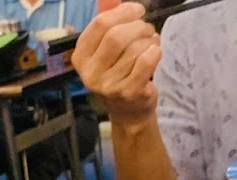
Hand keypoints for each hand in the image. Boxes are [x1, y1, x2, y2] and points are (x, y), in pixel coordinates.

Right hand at [74, 0, 161, 124]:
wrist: (127, 110)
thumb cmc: (117, 73)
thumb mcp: (105, 50)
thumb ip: (107, 24)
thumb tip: (112, 0)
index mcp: (81, 57)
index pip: (100, 24)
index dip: (122, 12)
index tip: (137, 10)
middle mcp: (91, 73)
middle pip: (116, 36)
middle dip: (138, 26)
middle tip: (147, 27)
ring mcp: (109, 85)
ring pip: (134, 49)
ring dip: (149, 40)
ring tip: (152, 42)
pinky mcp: (129, 93)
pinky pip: (145, 62)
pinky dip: (155, 52)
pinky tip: (156, 51)